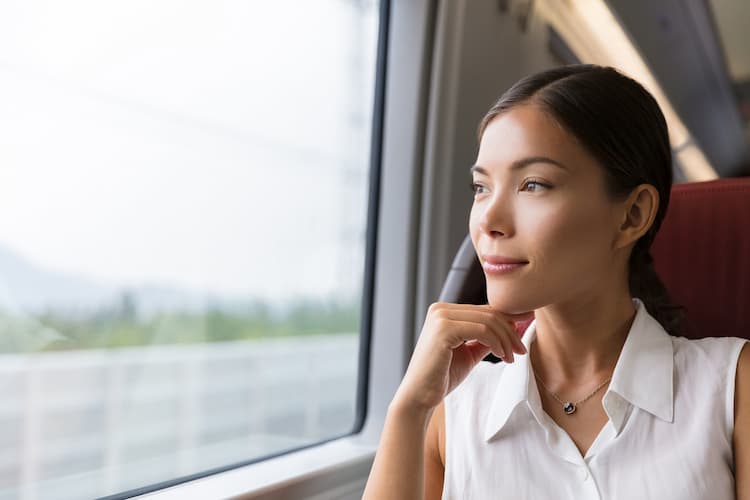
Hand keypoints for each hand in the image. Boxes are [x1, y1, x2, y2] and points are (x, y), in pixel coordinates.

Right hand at [392, 302, 527, 413]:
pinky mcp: (443, 329)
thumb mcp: (469, 352)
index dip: (507, 322)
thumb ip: (485, 338)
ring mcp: (440, 317)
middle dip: (510, 332)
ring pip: (488, 321)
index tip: (520, 338)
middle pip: (488, 313)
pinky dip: (496, 343)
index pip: (483, 310)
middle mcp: (440, 309)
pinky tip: (501, 356)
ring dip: (505, 340)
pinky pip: (482, 330)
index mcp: (443, 311)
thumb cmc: (442, 376)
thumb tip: (510, 327)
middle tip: (521, 351)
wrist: (420, 396)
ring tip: (511, 358)